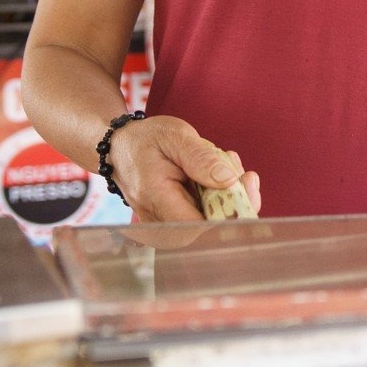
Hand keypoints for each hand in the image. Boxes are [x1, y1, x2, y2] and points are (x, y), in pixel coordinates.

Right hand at [109, 116, 262, 221]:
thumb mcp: (174, 136)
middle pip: (209, 229)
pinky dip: (220, 196)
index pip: (198, 226)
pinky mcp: (175, 220)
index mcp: (156, 198)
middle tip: (246, 174)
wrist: (120, 147)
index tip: (245, 184)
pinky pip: (205, 217)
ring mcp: (166, 224)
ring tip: (227, 162)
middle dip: (238, 202)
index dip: (229, 213)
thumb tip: (229, 180)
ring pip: (211, 223)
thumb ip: (200, 158)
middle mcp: (159, 219)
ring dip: (231, 197)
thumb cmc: (145, 140)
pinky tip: (220, 173)